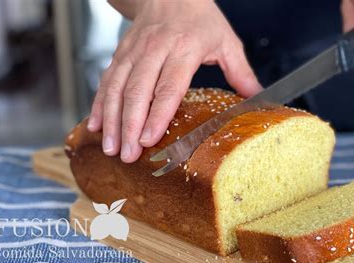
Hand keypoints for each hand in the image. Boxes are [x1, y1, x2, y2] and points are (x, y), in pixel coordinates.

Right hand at [87, 0, 261, 162]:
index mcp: (184, 48)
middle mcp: (155, 50)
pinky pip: (106, 80)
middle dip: (130, 126)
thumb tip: (258, 97)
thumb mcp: (226, 40)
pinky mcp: (121, 53)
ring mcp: (134, 51)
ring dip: (111, 119)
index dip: (157, 115)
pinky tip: (95, 125)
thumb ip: (241, 71)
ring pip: (117, 88)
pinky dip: (99, 104)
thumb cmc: (200, 17)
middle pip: (138, 91)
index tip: (149, 139)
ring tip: (110, 147)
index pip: (168, 86)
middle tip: (127, 154)